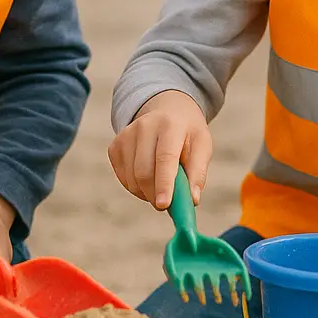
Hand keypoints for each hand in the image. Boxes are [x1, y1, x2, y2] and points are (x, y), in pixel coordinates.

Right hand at [108, 90, 211, 209]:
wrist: (167, 111)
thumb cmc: (187, 134)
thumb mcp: (202, 146)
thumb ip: (198, 173)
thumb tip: (192, 200)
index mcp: (170, 125)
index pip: (164, 157)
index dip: (163, 183)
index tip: (164, 205)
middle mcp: (144, 126)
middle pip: (144, 171)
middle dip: (155, 195)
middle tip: (167, 204)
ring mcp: (126, 135)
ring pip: (132, 179)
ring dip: (147, 193)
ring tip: (162, 185)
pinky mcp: (115, 146)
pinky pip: (123, 178)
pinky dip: (136, 187)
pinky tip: (148, 178)